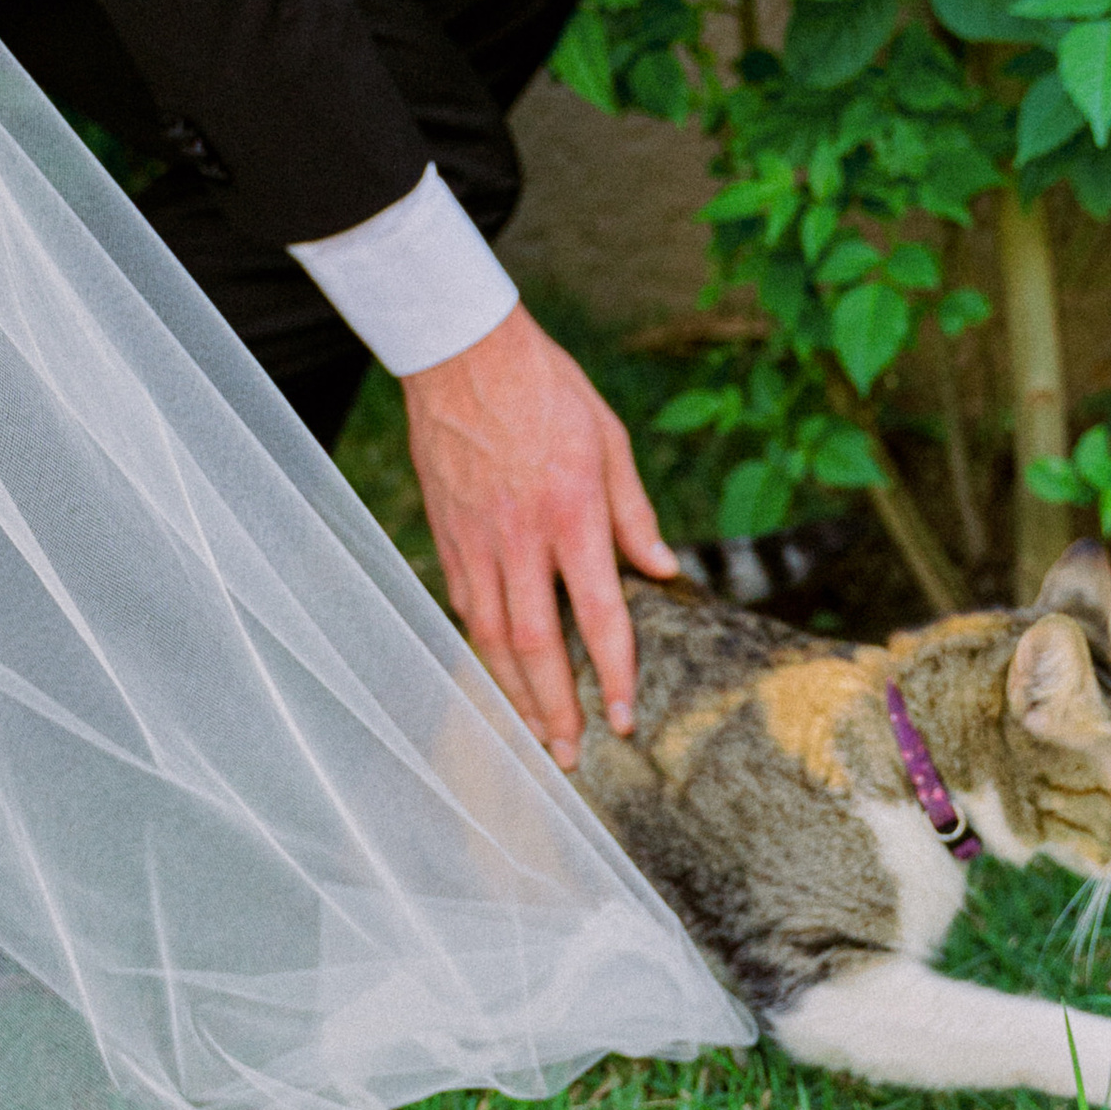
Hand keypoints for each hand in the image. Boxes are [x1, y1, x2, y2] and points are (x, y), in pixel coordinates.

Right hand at [403, 304, 675, 768]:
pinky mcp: (449, 536)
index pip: (599, 614)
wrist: (462, 353)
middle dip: (556, 710)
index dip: (614, 673)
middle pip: (538, 645)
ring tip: (535, 737)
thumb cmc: (546, 388)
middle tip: (571, 756)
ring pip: (494, 638)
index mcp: (574, 513)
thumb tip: (662, 569)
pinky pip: (467, 607)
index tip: (624, 718)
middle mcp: (522, 537)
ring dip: (516, 695)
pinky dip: (484, 650)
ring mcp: (478, 541)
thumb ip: (635, 512)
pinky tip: (501, 677)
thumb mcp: (610, 438)